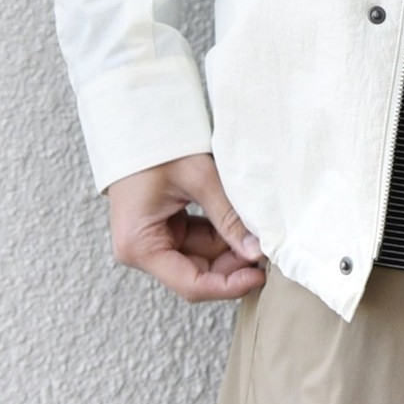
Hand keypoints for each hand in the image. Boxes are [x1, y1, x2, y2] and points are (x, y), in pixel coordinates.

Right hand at [107, 153, 266, 302]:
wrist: (137, 118)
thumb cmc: (160, 145)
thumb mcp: (200, 178)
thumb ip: (228, 216)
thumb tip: (256, 250)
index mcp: (140, 246)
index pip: (191, 283)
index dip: (228, 285)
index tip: (259, 276)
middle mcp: (142, 250)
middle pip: (196, 272)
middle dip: (232, 264)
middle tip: (266, 249)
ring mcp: (152, 239)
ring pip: (200, 256)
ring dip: (229, 247)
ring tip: (257, 232)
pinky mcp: (162, 227)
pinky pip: (196, 239)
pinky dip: (219, 233)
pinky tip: (241, 224)